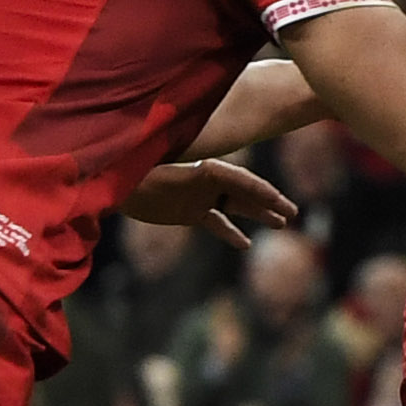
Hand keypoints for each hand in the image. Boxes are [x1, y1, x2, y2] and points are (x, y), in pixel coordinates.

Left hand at [123, 158, 297, 249]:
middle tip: (292, 213)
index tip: (280, 203)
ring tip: (281, 223)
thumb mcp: (154, 169)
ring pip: (236, 206)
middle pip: (245, 191)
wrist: (113, 183)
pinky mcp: (189, 212)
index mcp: (202, 169)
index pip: (240, 179)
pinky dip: (230, 232)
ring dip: (258, 214)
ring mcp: (200, 197)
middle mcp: (206, 181)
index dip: (261, 191)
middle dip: (269, 201)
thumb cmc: (132, 172)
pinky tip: (246, 244)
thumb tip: (180, 161)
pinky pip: (216, 223)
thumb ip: (175, 168)